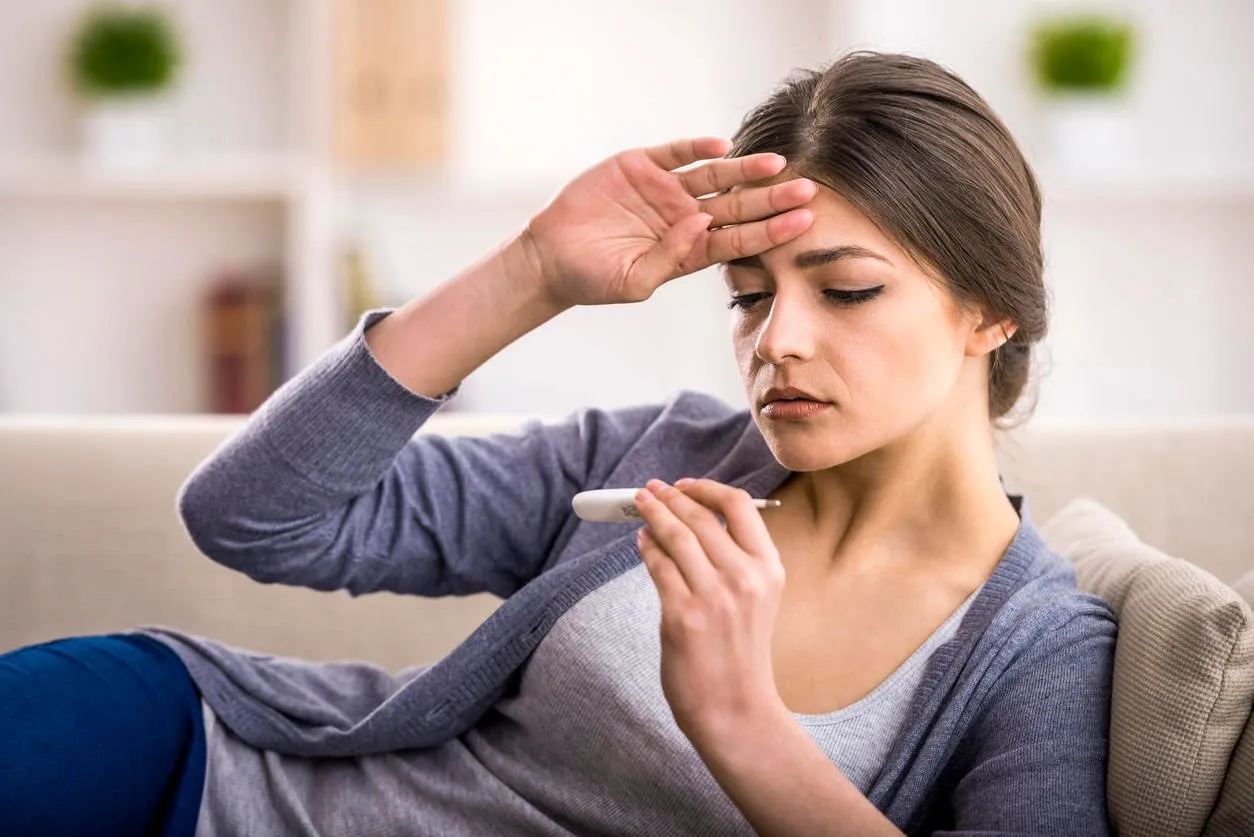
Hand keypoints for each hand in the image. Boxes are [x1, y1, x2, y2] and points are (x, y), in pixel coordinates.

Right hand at [522, 137, 815, 308]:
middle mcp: (684, 216)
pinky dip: (696, 148)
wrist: (551, 257)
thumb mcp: (634, 282)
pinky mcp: (640, 166)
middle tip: (807, 190)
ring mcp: (664, 189)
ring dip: (745, 170)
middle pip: (737, 205)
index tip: (803, 223)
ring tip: (776, 164)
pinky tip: (721, 146)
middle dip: (771, 198)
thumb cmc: (594, 279)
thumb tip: (700, 223)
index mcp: (689, 249)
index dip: (771, 231)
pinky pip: (676, 153)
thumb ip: (669, 258)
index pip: (740, 239)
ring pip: (714, 176)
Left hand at [633, 477, 787, 743]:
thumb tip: (692, 519)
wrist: (736, 709)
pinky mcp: (682, 615)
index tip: (684, 485)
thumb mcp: (757, 599)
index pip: (739, 506)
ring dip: (653, 514)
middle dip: (670, 497)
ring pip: (676, 536)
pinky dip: (646, 548)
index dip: (706, 488)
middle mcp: (745, 578)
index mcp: (769, 569)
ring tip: (641, 506)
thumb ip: (735, 560)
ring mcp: (713, 597)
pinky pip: (658, 566)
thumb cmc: (741, 654)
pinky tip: (642, 542)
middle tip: (652, 489)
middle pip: (700, 517)